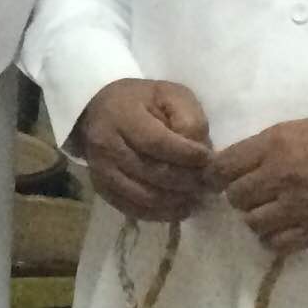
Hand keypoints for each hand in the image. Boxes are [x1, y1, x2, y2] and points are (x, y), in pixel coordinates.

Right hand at [71, 79, 213, 222]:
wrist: (98, 109)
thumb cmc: (141, 101)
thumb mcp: (170, 94)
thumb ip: (188, 118)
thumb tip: (199, 151)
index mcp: (122, 116)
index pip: (157, 143)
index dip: (187, 155)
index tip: (208, 158)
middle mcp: (106, 145)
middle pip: (152, 173)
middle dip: (187, 180)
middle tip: (207, 180)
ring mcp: (101, 170)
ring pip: (144, 196)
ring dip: (176, 200)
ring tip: (196, 195)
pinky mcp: (101, 188)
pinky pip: (132, 209)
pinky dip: (160, 213)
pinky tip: (179, 208)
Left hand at [212, 112, 307, 255]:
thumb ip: (274, 145)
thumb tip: (245, 161)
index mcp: (277, 143)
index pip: (221, 166)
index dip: (218, 174)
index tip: (225, 177)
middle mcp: (281, 175)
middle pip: (234, 197)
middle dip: (241, 195)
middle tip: (256, 193)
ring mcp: (299, 207)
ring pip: (251, 223)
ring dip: (258, 218)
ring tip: (274, 211)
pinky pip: (276, 244)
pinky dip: (275, 239)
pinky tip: (286, 228)